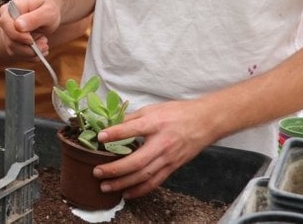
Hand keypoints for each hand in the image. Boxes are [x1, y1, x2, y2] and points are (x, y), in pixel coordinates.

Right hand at [0, 0, 59, 57]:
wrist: (47, 14)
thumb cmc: (47, 10)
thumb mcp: (48, 12)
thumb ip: (34, 18)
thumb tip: (18, 25)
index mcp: (12, 6)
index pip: (5, 22)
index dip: (17, 34)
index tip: (31, 40)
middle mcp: (5, 18)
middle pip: (9, 39)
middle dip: (28, 47)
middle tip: (45, 45)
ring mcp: (6, 31)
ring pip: (13, 49)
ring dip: (31, 52)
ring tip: (44, 45)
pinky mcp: (10, 41)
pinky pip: (17, 53)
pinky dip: (30, 55)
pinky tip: (39, 49)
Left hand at [90, 98, 214, 197]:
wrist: (205, 122)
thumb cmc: (177, 113)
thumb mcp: (153, 109)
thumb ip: (131, 118)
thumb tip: (110, 125)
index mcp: (155, 124)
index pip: (133, 129)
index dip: (116, 133)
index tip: (100, 137)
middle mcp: (161, 143)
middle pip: (136, 161)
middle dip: (115, 169)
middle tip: (97, 172)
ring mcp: (168, 158)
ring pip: (144, 176)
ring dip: (123, 184)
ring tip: (106, 187)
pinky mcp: (172, 167)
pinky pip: (154, 182)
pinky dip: (139, 190)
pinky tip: (126, 194)